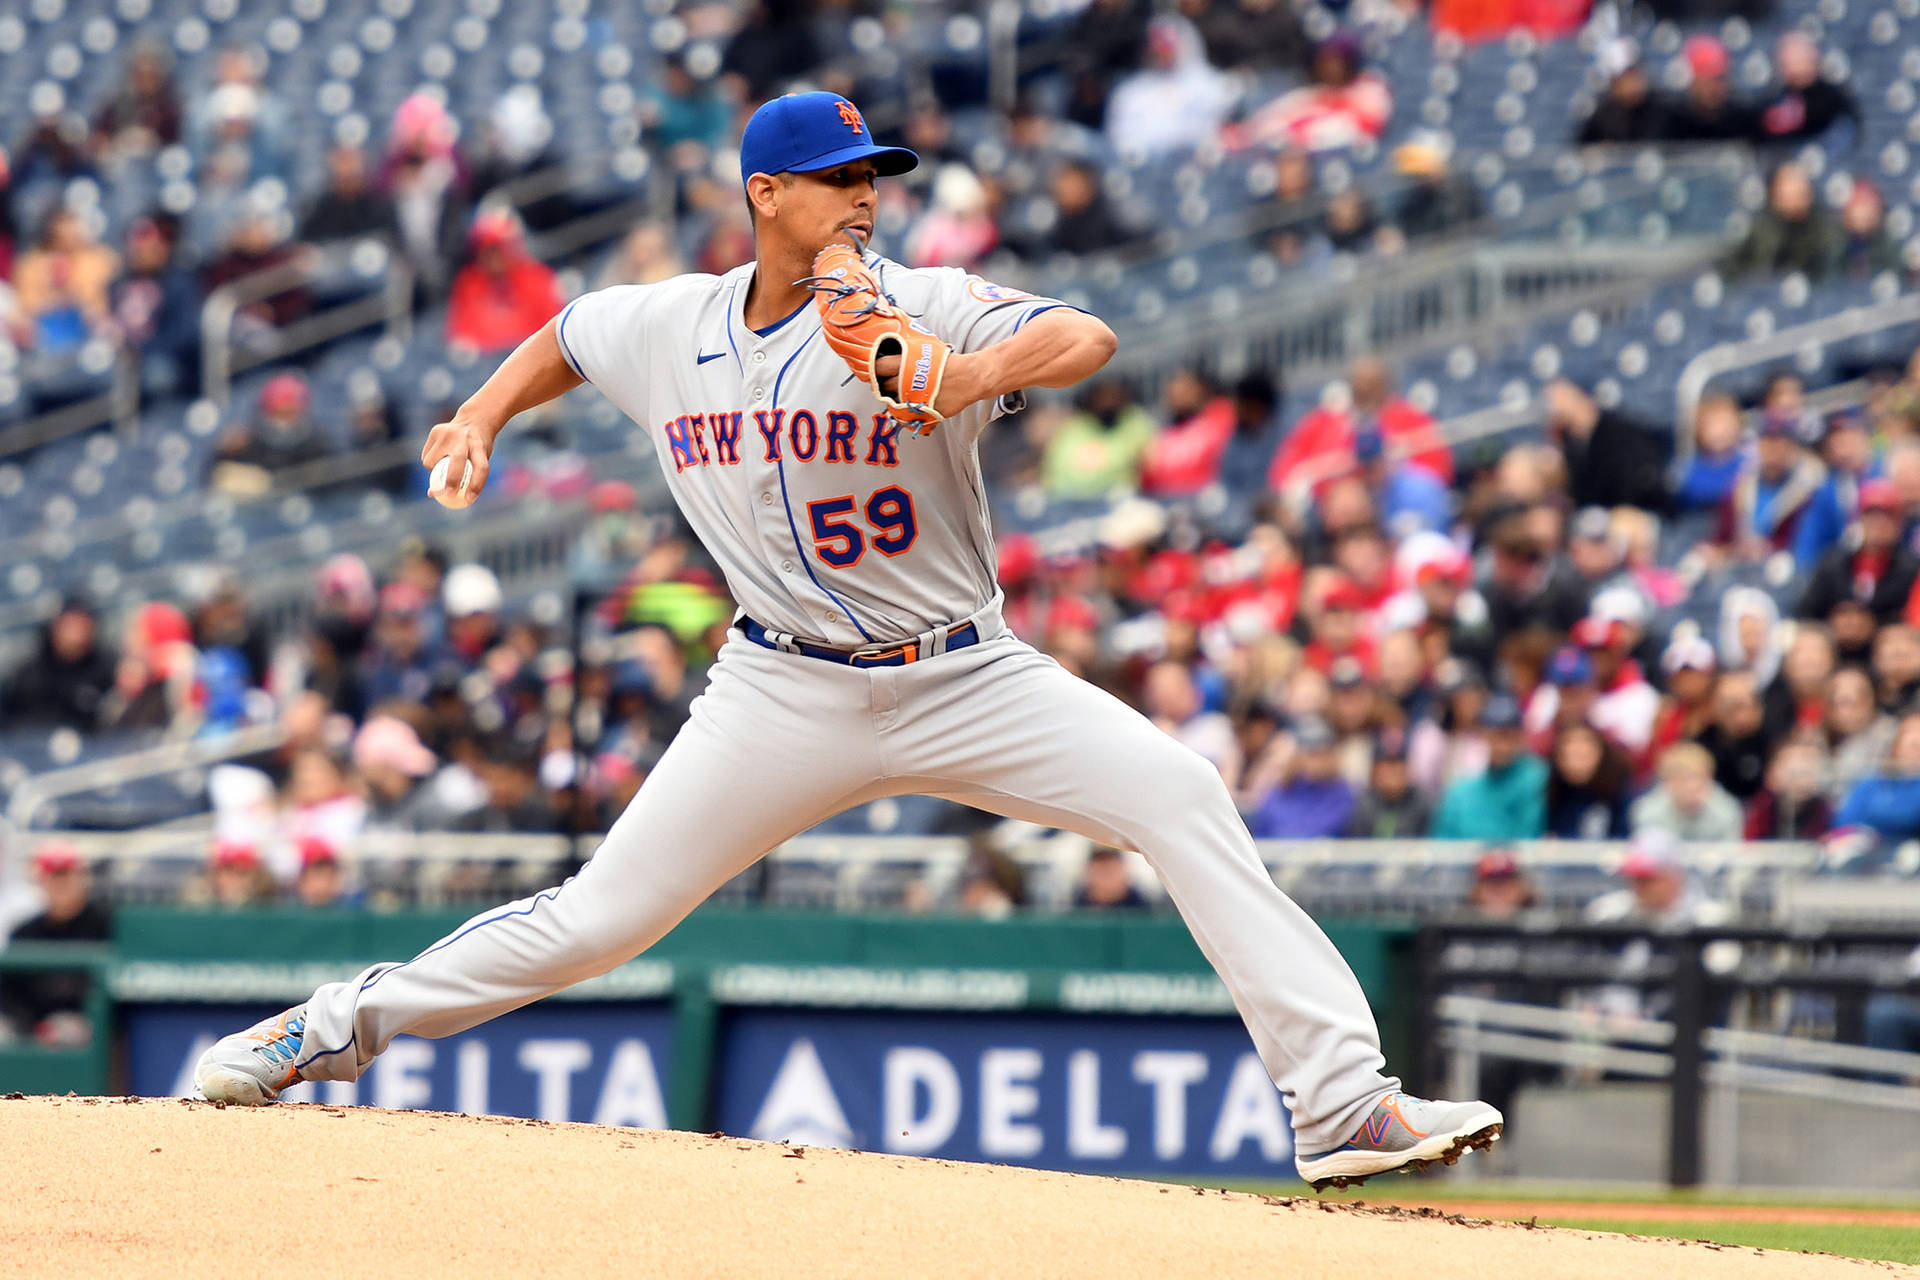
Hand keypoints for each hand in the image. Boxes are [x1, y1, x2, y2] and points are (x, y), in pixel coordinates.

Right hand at [420, 414, 498, 500]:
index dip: (476, 486)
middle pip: (457, 461)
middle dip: (451, 480)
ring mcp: (448, 433)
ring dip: (433, 471)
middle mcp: (464, 438)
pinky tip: (438, 457)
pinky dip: (430, 462)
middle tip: (446, 494)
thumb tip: (434, 495)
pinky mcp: (435, 431)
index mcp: (480, 447)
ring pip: (431, 461)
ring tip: (441, 468)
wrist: (474, 420)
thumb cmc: (477, 448)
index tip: (469, 500)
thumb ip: (464, 477)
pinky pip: (426, 455)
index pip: (481, 468)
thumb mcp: (478, 460)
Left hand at [874, 348, 989, 419]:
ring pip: (894, 403)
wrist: (969, 378)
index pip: (879, 367)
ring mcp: (914, 399)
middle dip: (883, 386)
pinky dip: (906, 411)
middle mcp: (907, 382)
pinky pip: (907, 415)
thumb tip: (893, 355)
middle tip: (885, 385)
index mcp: (907, 364)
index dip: (875, 370)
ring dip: (894, 399)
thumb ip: (907, 355)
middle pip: (884, 386)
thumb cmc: (950, 363)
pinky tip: (910, 404)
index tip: (874, 372)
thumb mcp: (926, 350)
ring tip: (900, 394)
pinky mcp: (923, 412)